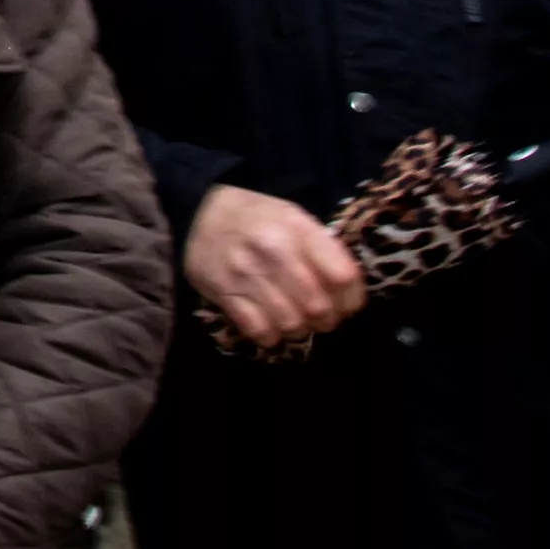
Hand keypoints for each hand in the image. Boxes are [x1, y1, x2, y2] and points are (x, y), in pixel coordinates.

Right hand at [185, 181, 366, 347]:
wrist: (197, 213)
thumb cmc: (255, 217)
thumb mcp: (292, 217)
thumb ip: (322, 249)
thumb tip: (349, 291)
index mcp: (296, 227)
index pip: (343, 276)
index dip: (352, 298)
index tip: (347, 303)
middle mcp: (273, 250)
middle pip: (318, 307)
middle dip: (326, 319)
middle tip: (320, 316)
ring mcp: (245, 274)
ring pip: (291, 324)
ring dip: (298, 329)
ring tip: (294, 319)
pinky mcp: (223, 294)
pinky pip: (260, 331)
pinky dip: (270, 335)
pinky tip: (269, 322)